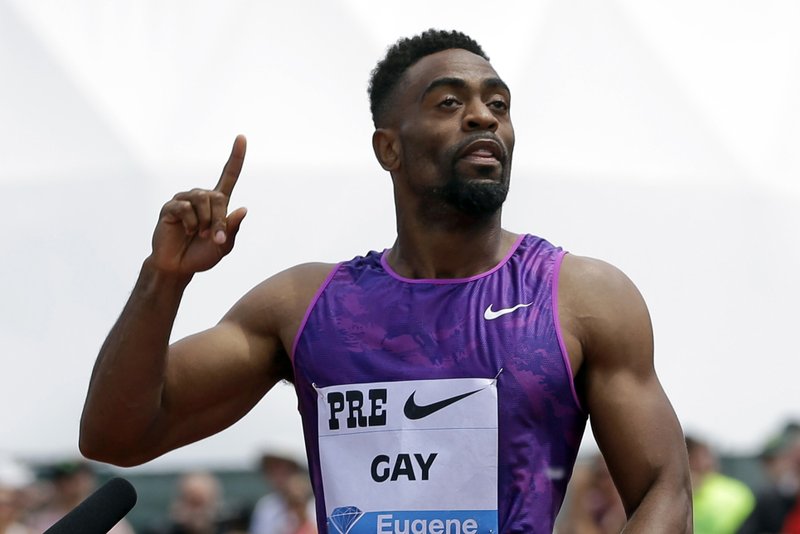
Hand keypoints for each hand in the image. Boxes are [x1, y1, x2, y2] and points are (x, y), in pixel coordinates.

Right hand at [149, 135, 247, 275]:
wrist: (178, 266)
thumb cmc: (201, 255)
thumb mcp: (224, 246)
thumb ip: (232, 229)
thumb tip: (243, 209)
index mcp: (217, 203)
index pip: (229, 175)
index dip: (236, 157)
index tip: (242, 137)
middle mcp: (201, 197)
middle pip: (218, 197)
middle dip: (219, 220)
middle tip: (214, 238)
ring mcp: (184, 200)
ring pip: (203, 200)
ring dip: (205, 222)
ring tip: (199, 235)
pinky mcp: (170, 207)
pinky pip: (185, 208)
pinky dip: (191, 223)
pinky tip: (186, 231)